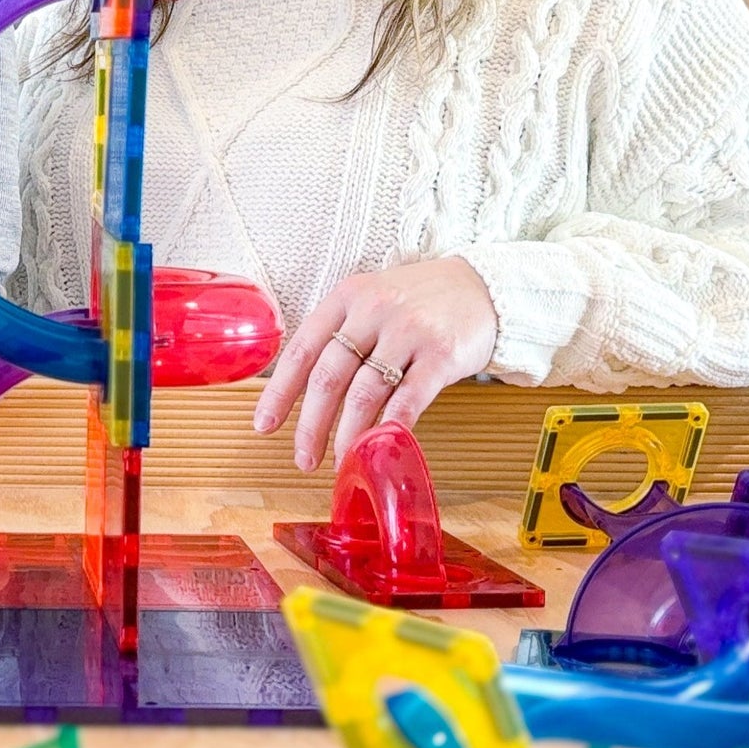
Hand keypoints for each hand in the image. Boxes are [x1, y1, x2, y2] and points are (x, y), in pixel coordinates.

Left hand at [252, 258, 497, 471]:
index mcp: (345, 298)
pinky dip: (392, 427)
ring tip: (341, 461)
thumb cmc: (418, 300)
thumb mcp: (370, 301)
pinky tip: (381, 446)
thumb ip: (340, 335)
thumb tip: (305, 391)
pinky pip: (409, 399)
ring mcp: (408, 332)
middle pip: (329, 377)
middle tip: (303, 458)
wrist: (483, 286)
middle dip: (311, 424)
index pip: (302, 349)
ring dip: (348, 435)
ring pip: (365, 393)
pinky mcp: (442, 355)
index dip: (279, 391)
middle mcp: (372, 311)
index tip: (264, 424)